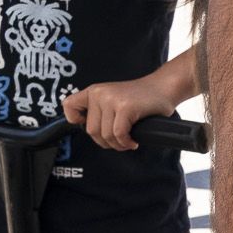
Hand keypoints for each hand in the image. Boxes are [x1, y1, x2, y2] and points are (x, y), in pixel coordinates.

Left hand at [62, 73, 179, 150]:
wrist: (163, 88)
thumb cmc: (142, 98)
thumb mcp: (114, 99)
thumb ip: (101, 111)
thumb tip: (92, 132)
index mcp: (94, 91)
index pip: (69, 106)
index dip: (75, 120)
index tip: (90, 125)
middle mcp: (99, 93)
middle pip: (91, 130)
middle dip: (106, 142)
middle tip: (120, 141)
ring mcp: (111, 100)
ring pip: (106, 135)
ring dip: (119, 144)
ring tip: (128, 141)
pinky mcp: (125, 107)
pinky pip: (119, 134)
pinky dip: (126, 143)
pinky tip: (133, 141)